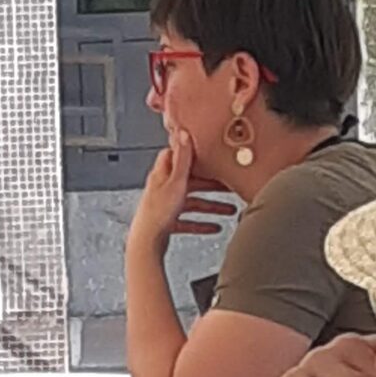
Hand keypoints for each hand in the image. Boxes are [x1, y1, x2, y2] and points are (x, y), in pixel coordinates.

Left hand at [132, 128, 238, 248]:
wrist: (146, 243)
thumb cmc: (157, 214)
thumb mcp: (176, 182)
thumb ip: (182, 159)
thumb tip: (183, 133)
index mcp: (162, 175)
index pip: (175, 156)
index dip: (189, 152)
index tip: (206, 152)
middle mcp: (162, 189)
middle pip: (190, 181)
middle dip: (210, 183)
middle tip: (227, 184)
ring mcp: (165, 206)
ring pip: (192, 202)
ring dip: (211, 205)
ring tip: (229, 210)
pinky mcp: (167, 223)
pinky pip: (188, 220)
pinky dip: (202, 223)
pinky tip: (214, 227)